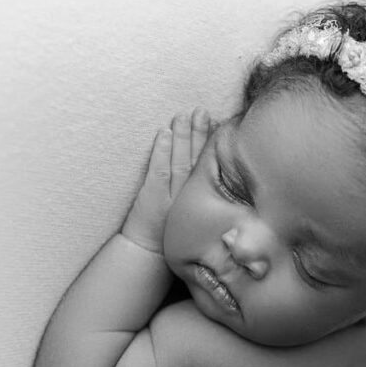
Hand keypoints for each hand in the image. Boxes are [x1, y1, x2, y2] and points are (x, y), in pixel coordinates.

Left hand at [121, 107, 210, 251]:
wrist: (147, 255)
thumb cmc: (171, 238)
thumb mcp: (195, 220)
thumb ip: (205, 200)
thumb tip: (217, 180)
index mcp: (199, 200)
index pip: (209, 168)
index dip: (212, 145)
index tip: (218, 124)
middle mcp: (187, 196)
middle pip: (195, 160)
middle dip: (199, 134)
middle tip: (202, 111)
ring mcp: (170, 196)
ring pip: (179, 161)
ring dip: (181, 137)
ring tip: (183, 116)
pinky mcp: (152, 197)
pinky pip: (158, 171)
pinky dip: (160, 151)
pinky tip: (163, 133)